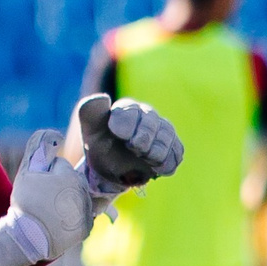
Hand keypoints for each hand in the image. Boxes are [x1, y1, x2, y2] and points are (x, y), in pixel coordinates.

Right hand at [0, 130, 95, 265]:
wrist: (26, 237)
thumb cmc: (25, 202)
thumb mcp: (27, 171)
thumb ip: (39, 148)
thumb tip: (55, 134)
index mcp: (70, 175)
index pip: (61, 167)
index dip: (47, 175)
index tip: (39, 187)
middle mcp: (83, 192)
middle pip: (72, 183)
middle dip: (60, 187)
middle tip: (44, 200)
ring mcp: (86, 211)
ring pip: (78, 200)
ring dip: (67, 203)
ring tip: (51, 212)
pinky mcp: (86, 228)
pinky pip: (82, 218)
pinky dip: (73, 220)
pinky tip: (59, 223)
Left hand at [72, 93, 182, 210]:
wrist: (113, 168)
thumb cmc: (101, 146)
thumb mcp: (90, 130)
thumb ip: (90, 111)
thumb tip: (103, 98)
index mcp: (128, 109)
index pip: (132, 112)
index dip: (126, 127)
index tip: (120, 137)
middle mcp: (148, 116)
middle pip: (153, 125)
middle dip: (142, 141)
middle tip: (133, 149)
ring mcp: (163, 132)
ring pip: (167, 138)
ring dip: (155, 153)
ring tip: (144, 159)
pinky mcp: (172, 148)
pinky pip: (176, 154)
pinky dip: (166, 164)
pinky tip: (155, 167)